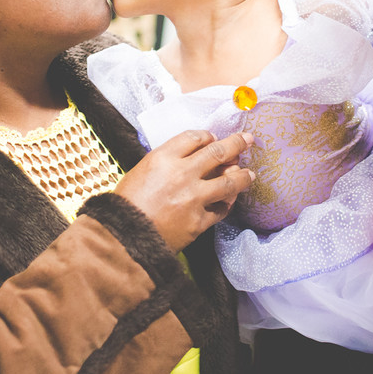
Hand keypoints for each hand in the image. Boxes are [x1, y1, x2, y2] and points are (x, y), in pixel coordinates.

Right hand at [114, 130, 254, 250]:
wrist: (123, 237)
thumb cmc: (126, 204)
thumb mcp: (141, 171)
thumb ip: (166, 162)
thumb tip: (191, 157)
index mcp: (163, 158)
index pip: (194, 137)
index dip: (208, 136)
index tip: (214, 138)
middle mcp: (182, 174)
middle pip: (218, 152)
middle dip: (237, 143)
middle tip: (248, 139)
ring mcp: (194, 198)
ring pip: (229, 181)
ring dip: (242, 175)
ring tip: (249, 173)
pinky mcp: (199, 221)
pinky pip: (221, 209)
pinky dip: (228, 203)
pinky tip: (230, 199)